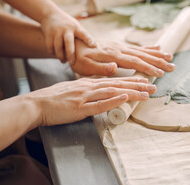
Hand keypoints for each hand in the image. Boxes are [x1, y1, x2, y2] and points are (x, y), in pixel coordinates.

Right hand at [28, 77, 155, 125]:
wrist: (36, 104)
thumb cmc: (52, 99)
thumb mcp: (72, 89)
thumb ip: (86, 89)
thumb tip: (98, 91)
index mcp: (88, 83)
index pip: (113, 81)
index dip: (130, 81)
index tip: (143, 80)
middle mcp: (89, 87)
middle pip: (117, 84)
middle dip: (137, 85)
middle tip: (153, 85)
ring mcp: (85, 96)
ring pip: (113, 92)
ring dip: (131, 92)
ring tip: (146, 92)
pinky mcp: (80, 108)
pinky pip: (99, 104)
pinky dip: (113, 100)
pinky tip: (125, 98)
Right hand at [41, 11, 95, 63]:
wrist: (50, 14)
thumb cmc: (67, 23)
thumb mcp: (75, 26)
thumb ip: (82, 35)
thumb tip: (93, 47)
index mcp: (76, 27)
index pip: (84, 34)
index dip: (89, 40)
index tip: (94, 46)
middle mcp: (66, 29)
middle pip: (68, 42)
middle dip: (70, 53)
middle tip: (72, 62)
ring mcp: (57, 31)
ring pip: (57, 46)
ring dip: (60, 56)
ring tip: (64, 61)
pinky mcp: (49, 34)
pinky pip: (50, 46)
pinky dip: (53, 52)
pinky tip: (56, 55)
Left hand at [71, 40, 174, 76]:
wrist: (72, 43)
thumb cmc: (77, 57)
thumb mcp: (84, 65)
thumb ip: (100, 67)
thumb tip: (115, 66)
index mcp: (113, 55)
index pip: (134, 62)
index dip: (148, 67)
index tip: (160, 73)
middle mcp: (119, 49)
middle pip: (142, 55)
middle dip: (158, 61)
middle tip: (172, 67)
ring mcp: (120, 46)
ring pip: (142, 50)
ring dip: (156, 54)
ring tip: (170, 57)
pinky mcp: (118, 46)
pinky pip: (136, 47)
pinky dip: (148, 47)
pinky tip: (156, 47)